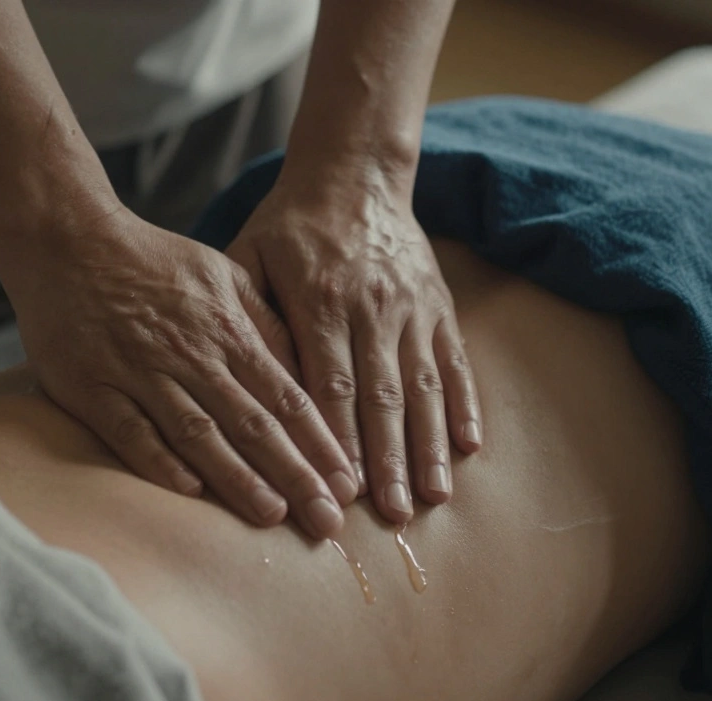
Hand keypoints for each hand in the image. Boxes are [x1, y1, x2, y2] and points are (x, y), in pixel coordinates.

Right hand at [7, 209, 359, 537]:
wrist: (68, 240)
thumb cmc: (152, 260)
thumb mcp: (223, 274)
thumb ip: (264, 323)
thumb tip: (306, 371)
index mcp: (227, 330)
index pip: (286, 397)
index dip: (320, 444)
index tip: (348, 485)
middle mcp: (190, 355)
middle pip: (252, 423)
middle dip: (295, 475)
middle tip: (328, 521)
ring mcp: (140, 372)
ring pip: (198, 432)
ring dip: (238, 477)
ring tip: (272, 516)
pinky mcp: (93, 387)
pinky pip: (131, 431)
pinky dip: (160, 461)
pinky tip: (190, 492)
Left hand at [224, 164, 481, 524]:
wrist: (353, 174)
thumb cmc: (288, 226)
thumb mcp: (250, 258)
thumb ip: (248, 318)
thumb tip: (242, 387)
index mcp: (320, 301)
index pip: (328, 386)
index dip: (335, 441)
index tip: (338, 490)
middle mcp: (372, 308)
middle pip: (380, 397)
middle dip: (386, 460)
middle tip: (389, 516)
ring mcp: (411, 308)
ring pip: (422, 386)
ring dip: (428, 445)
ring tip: (431, 497)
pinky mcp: (439, 305)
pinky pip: (454, 361)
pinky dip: (463, 404)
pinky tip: (469, 448)